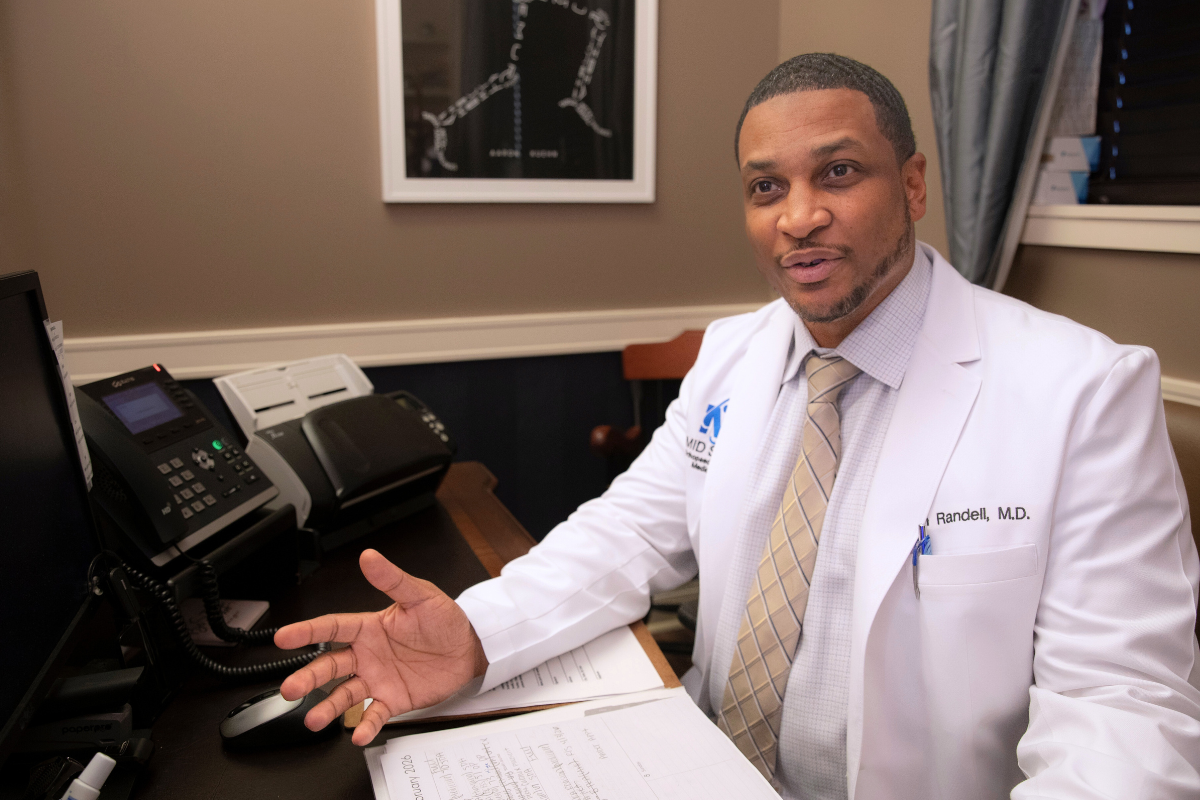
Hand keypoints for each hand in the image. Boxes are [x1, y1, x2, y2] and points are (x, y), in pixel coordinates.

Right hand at [274, 548, 488, 744]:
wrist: (469, 648)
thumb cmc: (444, 620)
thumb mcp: (421, 595)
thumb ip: (393, 580)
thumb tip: (370, 557)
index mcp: (368, 628)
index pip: (331, 628)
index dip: (307, 631)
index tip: (284, 637)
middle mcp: (366, 655)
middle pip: (329, 666)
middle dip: (308, 678)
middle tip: (290, 689)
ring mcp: (377, 679)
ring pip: (344, 694)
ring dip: (328, 707)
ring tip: (314, 720)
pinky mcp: (392, 699)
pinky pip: (374, 714)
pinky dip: (365, 725)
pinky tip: (358, 734)